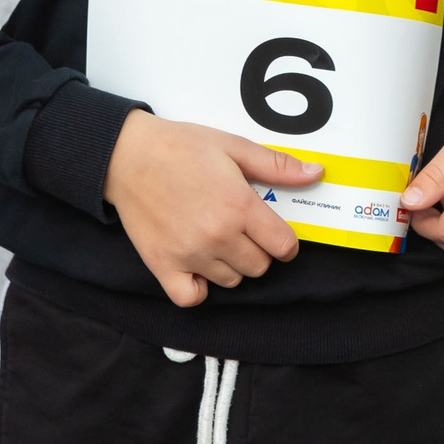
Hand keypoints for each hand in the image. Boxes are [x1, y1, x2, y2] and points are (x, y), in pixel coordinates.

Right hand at [103, 110, 320, 306]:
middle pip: (259, 267)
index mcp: (239, 205)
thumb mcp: (233, 146)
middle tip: (240, 230)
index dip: (286, 242)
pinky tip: (197, 266)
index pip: (284, 246)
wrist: (127, 155)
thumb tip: (316, 174)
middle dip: (258, 251)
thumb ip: (276, 165)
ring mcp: (190, 254)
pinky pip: (192, 297)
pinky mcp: (164, 265)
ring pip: (231, 281)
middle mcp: (218, 235)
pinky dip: (199, 287)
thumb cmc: (181, 147)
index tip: (275, 234)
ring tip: (215, 239)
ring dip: (230, 265)